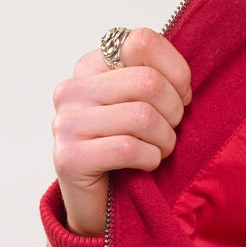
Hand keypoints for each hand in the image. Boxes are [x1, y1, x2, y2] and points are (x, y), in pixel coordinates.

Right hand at [51, 27, 191, 235]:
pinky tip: (144, 164)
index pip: (141, 41)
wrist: (104, 204)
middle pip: (148, 81)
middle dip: (173, 111)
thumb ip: (157, 77)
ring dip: (164, 140)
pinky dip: (150, 159)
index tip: (179, 96)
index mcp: (91, 66)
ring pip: (142, 116)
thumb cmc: (131, 147)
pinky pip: (129, 148)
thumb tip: (179, 80)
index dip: (175, 71)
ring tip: (158, 149)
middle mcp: (72, 89)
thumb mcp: (146, 103)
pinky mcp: (68, 157)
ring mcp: (65, 123)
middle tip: (169, 129)